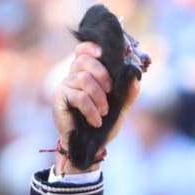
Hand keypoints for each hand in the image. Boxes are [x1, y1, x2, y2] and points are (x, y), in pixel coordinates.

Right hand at [51, 41, 139, 172]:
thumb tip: (135, 77)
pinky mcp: (59, 99)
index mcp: (85, 74)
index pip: (82, 51)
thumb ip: (128, 93)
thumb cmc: (102, 126)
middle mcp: (72, 77)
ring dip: (99, 97)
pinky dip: (91, 110)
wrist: (89, 147)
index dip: (90, 47)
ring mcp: (64, 86)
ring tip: (103, 112)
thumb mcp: (119, 108)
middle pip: (84, 60)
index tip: (102, 53)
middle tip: (110, 91)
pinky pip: (79, 96)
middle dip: (102, 74)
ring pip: (84, 78)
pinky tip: (96, 121)